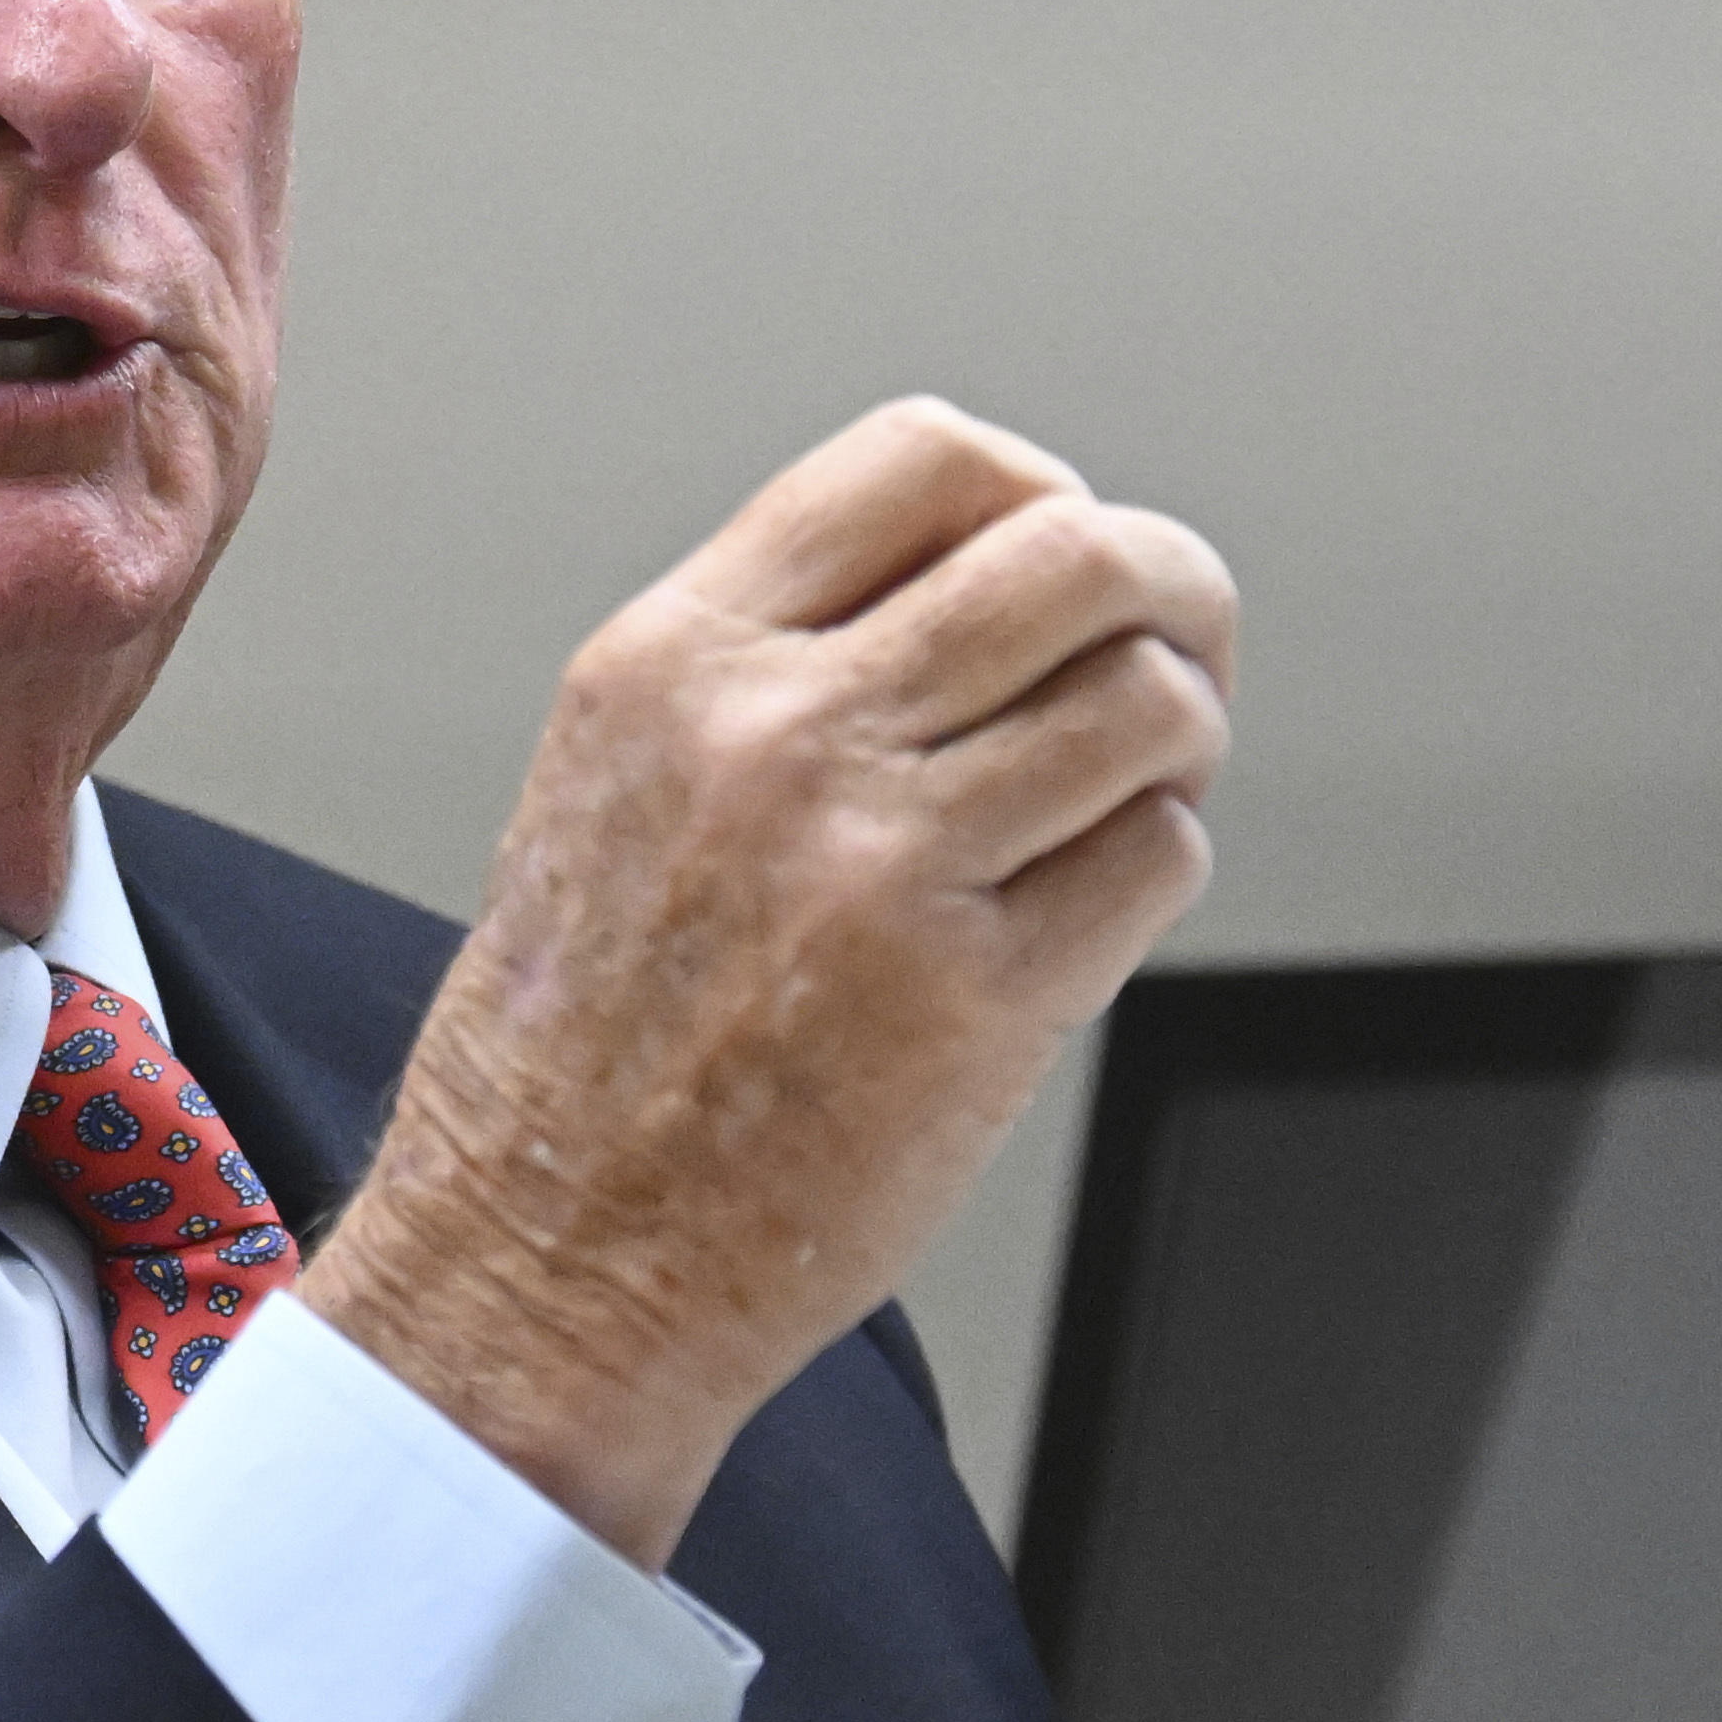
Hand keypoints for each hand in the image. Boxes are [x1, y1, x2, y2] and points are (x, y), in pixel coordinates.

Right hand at [300, 397, 1234, 1563]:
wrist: (542, 1261)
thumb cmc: (576, 1043)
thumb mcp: (614, 775)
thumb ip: (773, 660)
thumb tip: (991, 579)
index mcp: (677, 658)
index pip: (932, 460)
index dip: (1041, 493)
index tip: (1058, 559)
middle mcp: (779, 736)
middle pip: (1079, 554)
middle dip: (1168, 590)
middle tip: (1175, 649)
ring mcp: (884, 867)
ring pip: (1148, 701)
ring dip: (1179, 738)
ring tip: (1128, 791)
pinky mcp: (978, 1004)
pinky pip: (1159, 859)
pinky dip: (1155, 867)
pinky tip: (1083, 907)